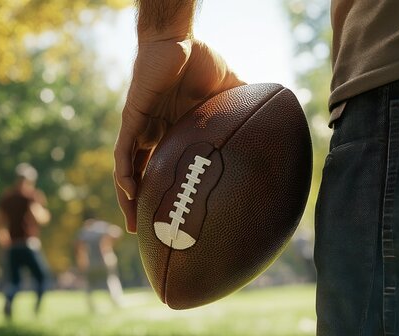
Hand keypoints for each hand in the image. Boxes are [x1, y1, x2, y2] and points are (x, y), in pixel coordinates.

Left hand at [114, 38, 243, 232]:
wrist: (178, 41)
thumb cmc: (198, 62)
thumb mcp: (228, 92)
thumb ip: (243, 109)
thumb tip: (275, 120)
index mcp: (172, 131)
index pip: (165, 168)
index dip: (165, 193)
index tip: (172, 217)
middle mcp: (152, 133)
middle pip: (141, 176)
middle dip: (141, 204)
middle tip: (146, 232)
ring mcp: (140, 127)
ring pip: (126, 169)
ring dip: (127, 197)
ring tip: (134, 223)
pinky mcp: (132, 118)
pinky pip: (123, 150)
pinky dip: (123, 171)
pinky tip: (128, 190)